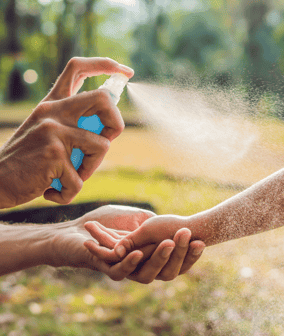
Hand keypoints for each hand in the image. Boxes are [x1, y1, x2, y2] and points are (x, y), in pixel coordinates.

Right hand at [0, 57, 133, 207]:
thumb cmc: (27, 161)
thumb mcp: (46, 132)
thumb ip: (71, 124)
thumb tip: (108, 125)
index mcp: (51, 104)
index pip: (77, 69)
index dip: (104, 64)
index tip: (124, 71)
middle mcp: (52, 112)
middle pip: (102, 98)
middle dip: (116, 123)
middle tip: (107, 140)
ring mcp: (53, 131)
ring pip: (102, 146)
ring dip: (91, 169)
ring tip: (70, 176)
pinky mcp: (54, 155)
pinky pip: (80, 180)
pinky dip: (69, 192)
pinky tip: (52, 191)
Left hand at [50, 205, 204, 282]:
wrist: (79, 229)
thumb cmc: (110, 222)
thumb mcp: (140, 219)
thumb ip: (157, 225)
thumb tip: (183, 226)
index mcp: (153, 259)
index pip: (178, 262)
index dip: (190, 255)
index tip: (201, 241)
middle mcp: (143, 269)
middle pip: (167, 270)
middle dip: (178, 253)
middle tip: (186, 235)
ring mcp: (127, 272)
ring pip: (148, 273)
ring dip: (158, 257)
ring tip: (168, 243)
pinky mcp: (108, 270)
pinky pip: (122, 271)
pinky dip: (130, 262)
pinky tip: (137, 253)